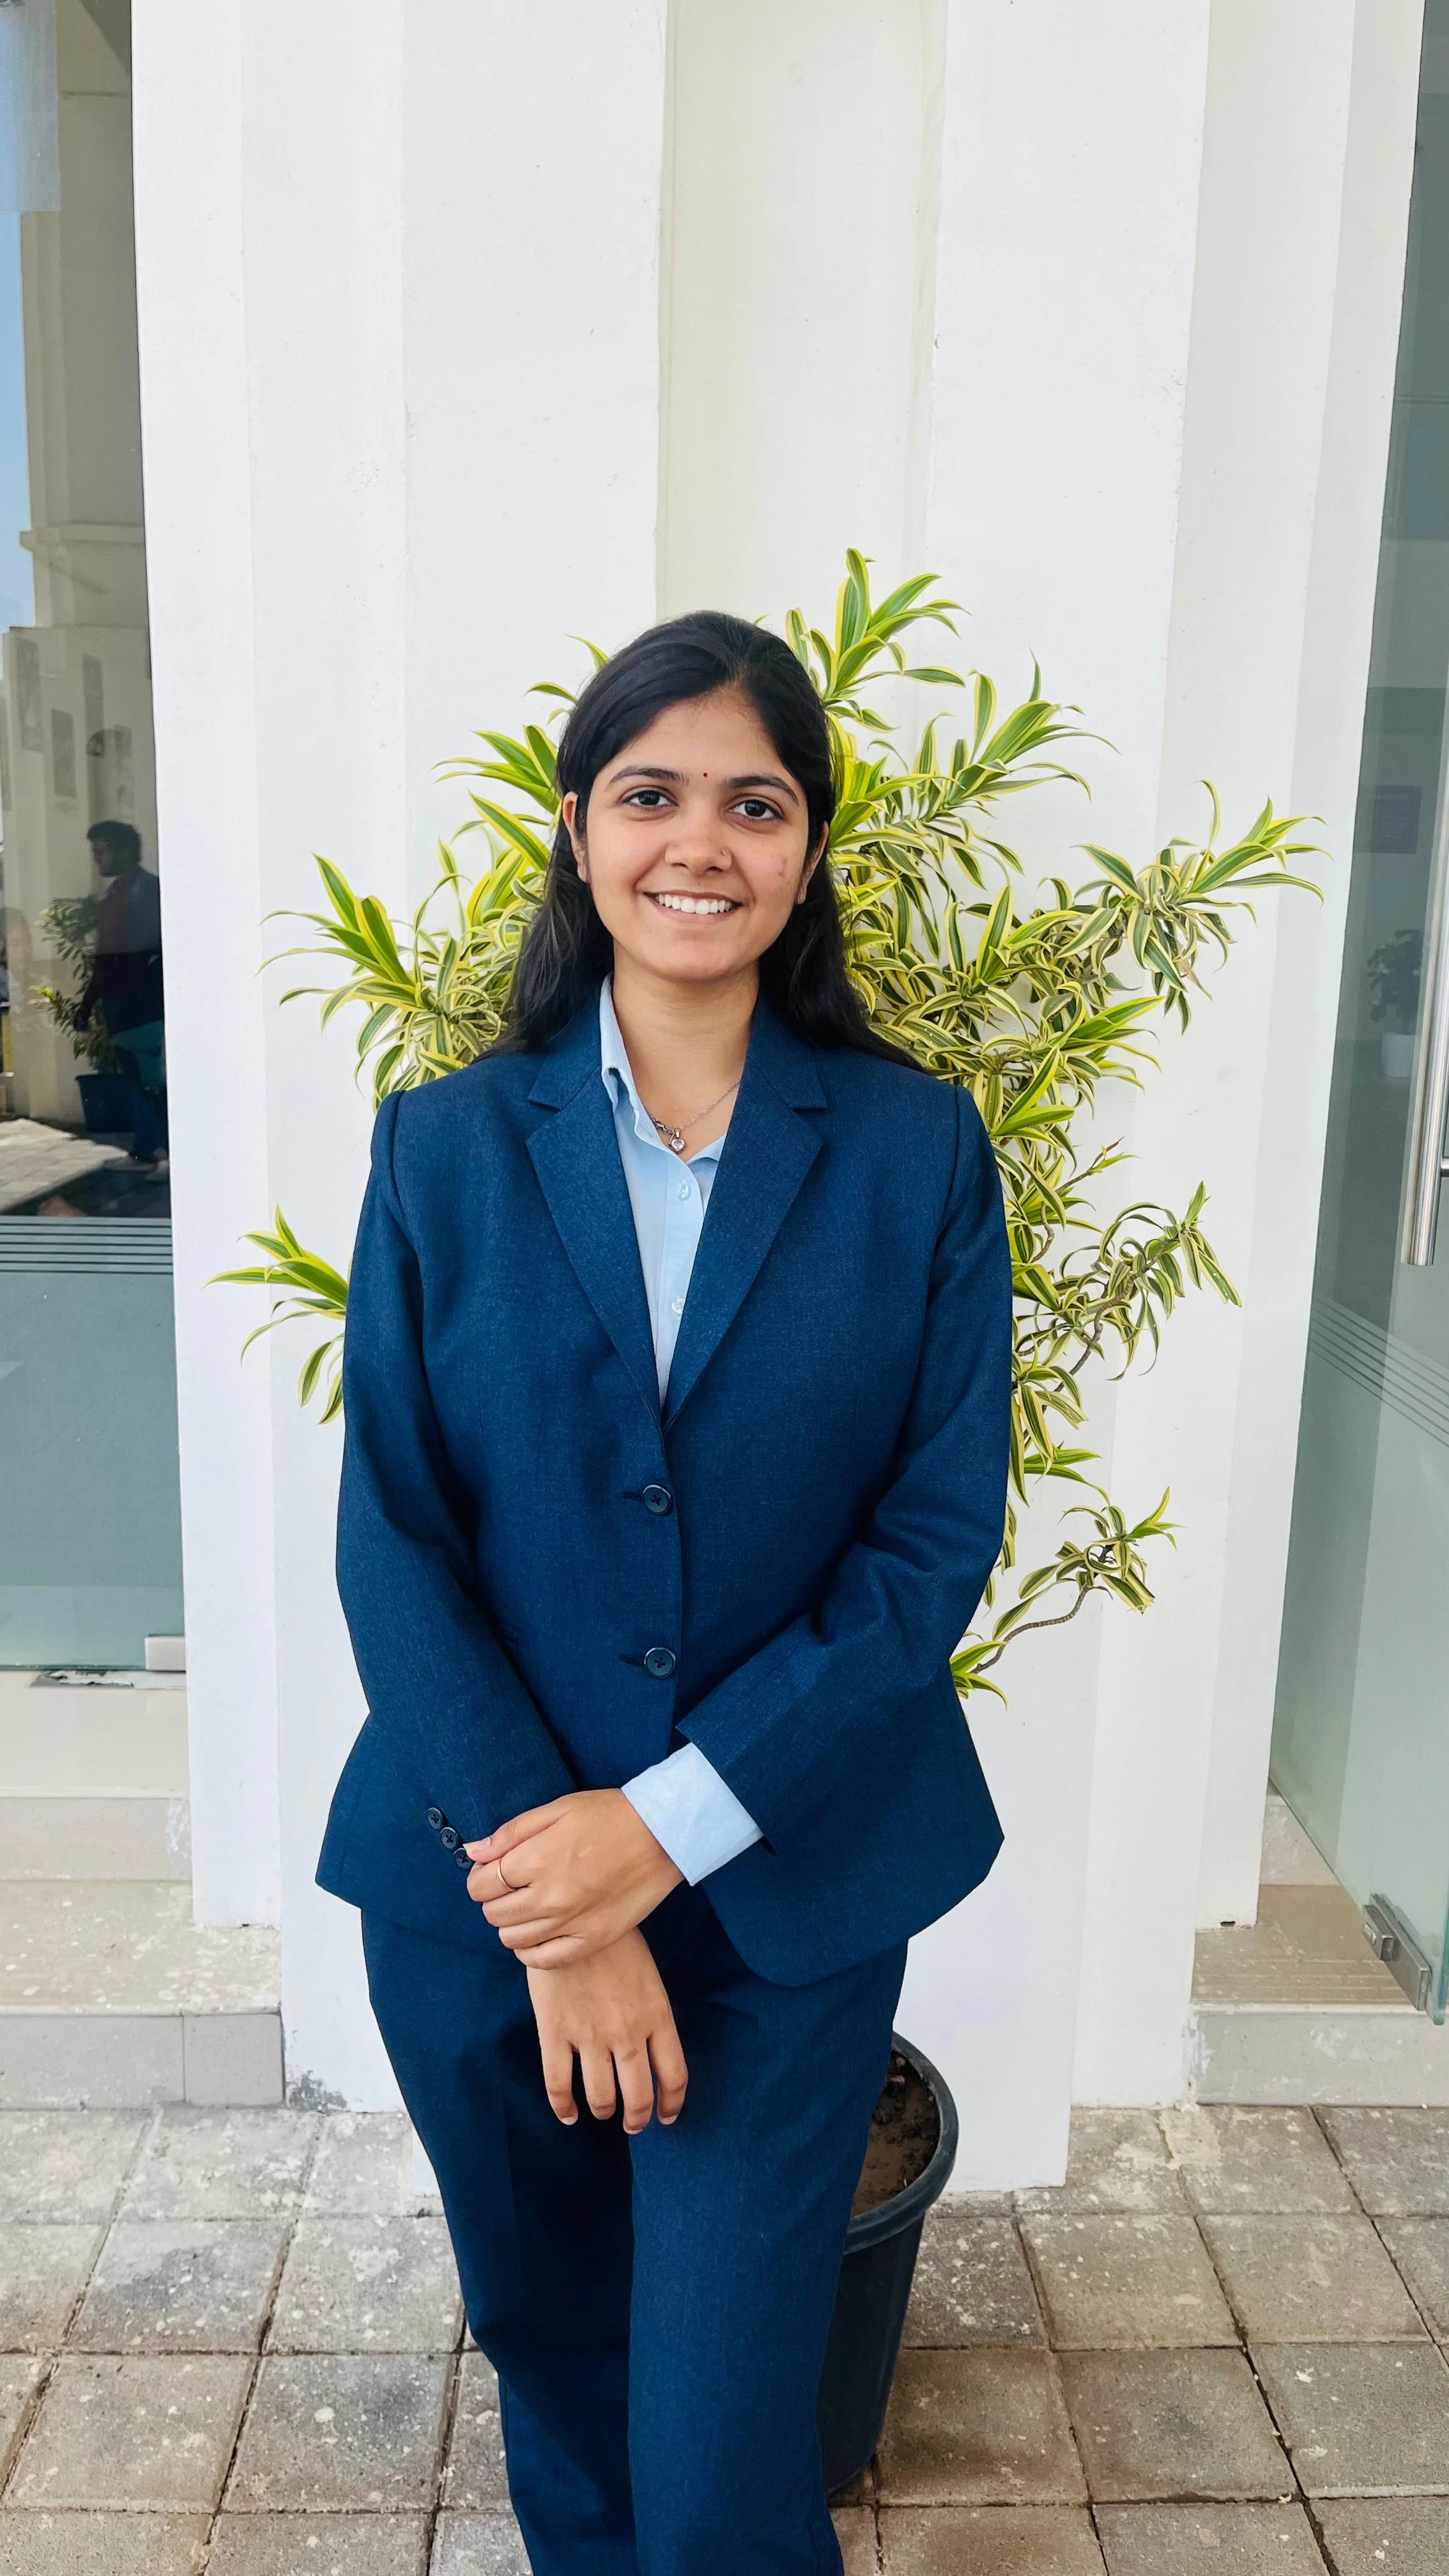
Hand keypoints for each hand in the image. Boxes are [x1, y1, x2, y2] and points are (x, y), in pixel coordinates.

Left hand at [465, 1789, 682, 1966]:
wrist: (664, 1834)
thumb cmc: (609, 1815)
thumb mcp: (556, 1810)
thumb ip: (510, 1834)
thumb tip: (472, 1852)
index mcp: (536, 1859)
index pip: (480, 1885)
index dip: (480, 1878)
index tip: (493, 1871)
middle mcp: (549, 1896)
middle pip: (493, 1914)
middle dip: (495, 1899)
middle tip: (514, 1885)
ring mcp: (571, 1922)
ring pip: (513, 1940)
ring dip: (512, 1924)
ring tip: (529, 1905)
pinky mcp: (593, 1939)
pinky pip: (544, 1960)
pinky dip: (532, 1950)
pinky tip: (541, 1931)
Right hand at [527, 1929, 687, 2132]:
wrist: (572, 1915)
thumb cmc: (615, 1942)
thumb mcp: (649, 1976)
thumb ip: (652, 2014)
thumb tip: (652, 2050)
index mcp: (657, 2016)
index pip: (674, 2076)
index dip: (671, 2104)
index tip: (666, 2117)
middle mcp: (627, 2033)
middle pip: (638, 2096)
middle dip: (637, 2118)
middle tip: (632, 2124)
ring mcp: (590, 2035)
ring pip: (601, 2097)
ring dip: (603, 2112)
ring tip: (602, 2113)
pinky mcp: (555, 2032)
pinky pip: (559, 2084)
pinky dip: (564, 2108)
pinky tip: (568, 2114)